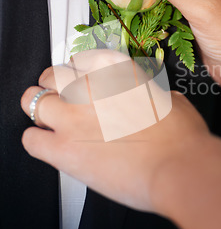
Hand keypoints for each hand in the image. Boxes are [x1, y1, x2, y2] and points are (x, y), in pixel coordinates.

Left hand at [21, 50, 209, 211]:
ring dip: (40, 109)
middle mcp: (90, 88)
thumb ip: (153, 96)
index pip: (81, 60)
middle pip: (52, 76)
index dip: (78, 72)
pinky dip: (36, 141)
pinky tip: (46, 145)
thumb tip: (155, 100)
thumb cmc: (182, 138)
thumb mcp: (173, 101)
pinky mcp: (63, 150)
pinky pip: (30, 139)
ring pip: (33, 101)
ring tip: (48, 119)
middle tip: (60, 97)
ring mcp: (72, 117)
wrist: (179, 168)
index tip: (79, 79)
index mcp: (116, 72)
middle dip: (53, 86)